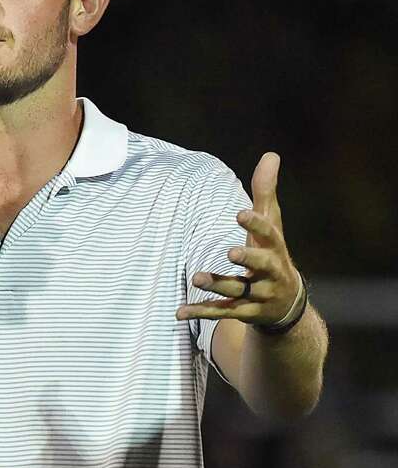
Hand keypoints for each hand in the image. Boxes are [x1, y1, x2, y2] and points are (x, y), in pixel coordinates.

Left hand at [176, 152, 302, 326]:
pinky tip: (180, 312)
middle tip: (230, 252)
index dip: (256, 224)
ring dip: (218, 285)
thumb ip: (265, 193)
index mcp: (276, 248)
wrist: (287, 305)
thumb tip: (271, 154)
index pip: (270, 234)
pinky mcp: (245, 312)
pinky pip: (223, 312)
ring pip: (239, 291)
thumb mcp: (272, 225)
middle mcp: (271, 272)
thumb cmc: (273, 254)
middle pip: (262, 265)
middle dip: (248, 259)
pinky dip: (201, 311)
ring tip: (196, 278)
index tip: (239, 213)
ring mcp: (259, 295)